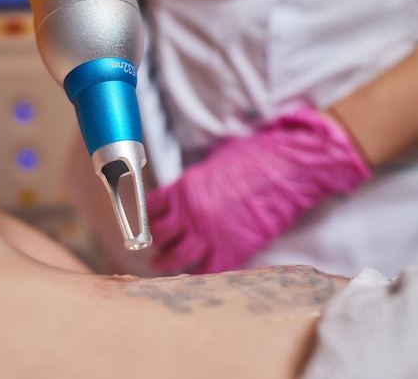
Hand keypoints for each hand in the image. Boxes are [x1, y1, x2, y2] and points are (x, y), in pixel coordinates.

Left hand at [146, 106, 370, 273]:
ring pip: (178, 256)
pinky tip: (194, 274)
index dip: (145, 215)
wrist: (287, 167)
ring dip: (167, 262)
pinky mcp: (233, 249)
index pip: (151, 206)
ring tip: (162, 265)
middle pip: (161, 234)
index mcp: (184, 188)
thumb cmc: (254, 156)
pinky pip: (208, 270)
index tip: (143, 220)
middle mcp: (191, 212)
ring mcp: (210, 233)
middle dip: (155, 240)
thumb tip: (187, 190)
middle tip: (154, 245)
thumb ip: (194, 181)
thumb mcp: (213, 162)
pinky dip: (199, 274)